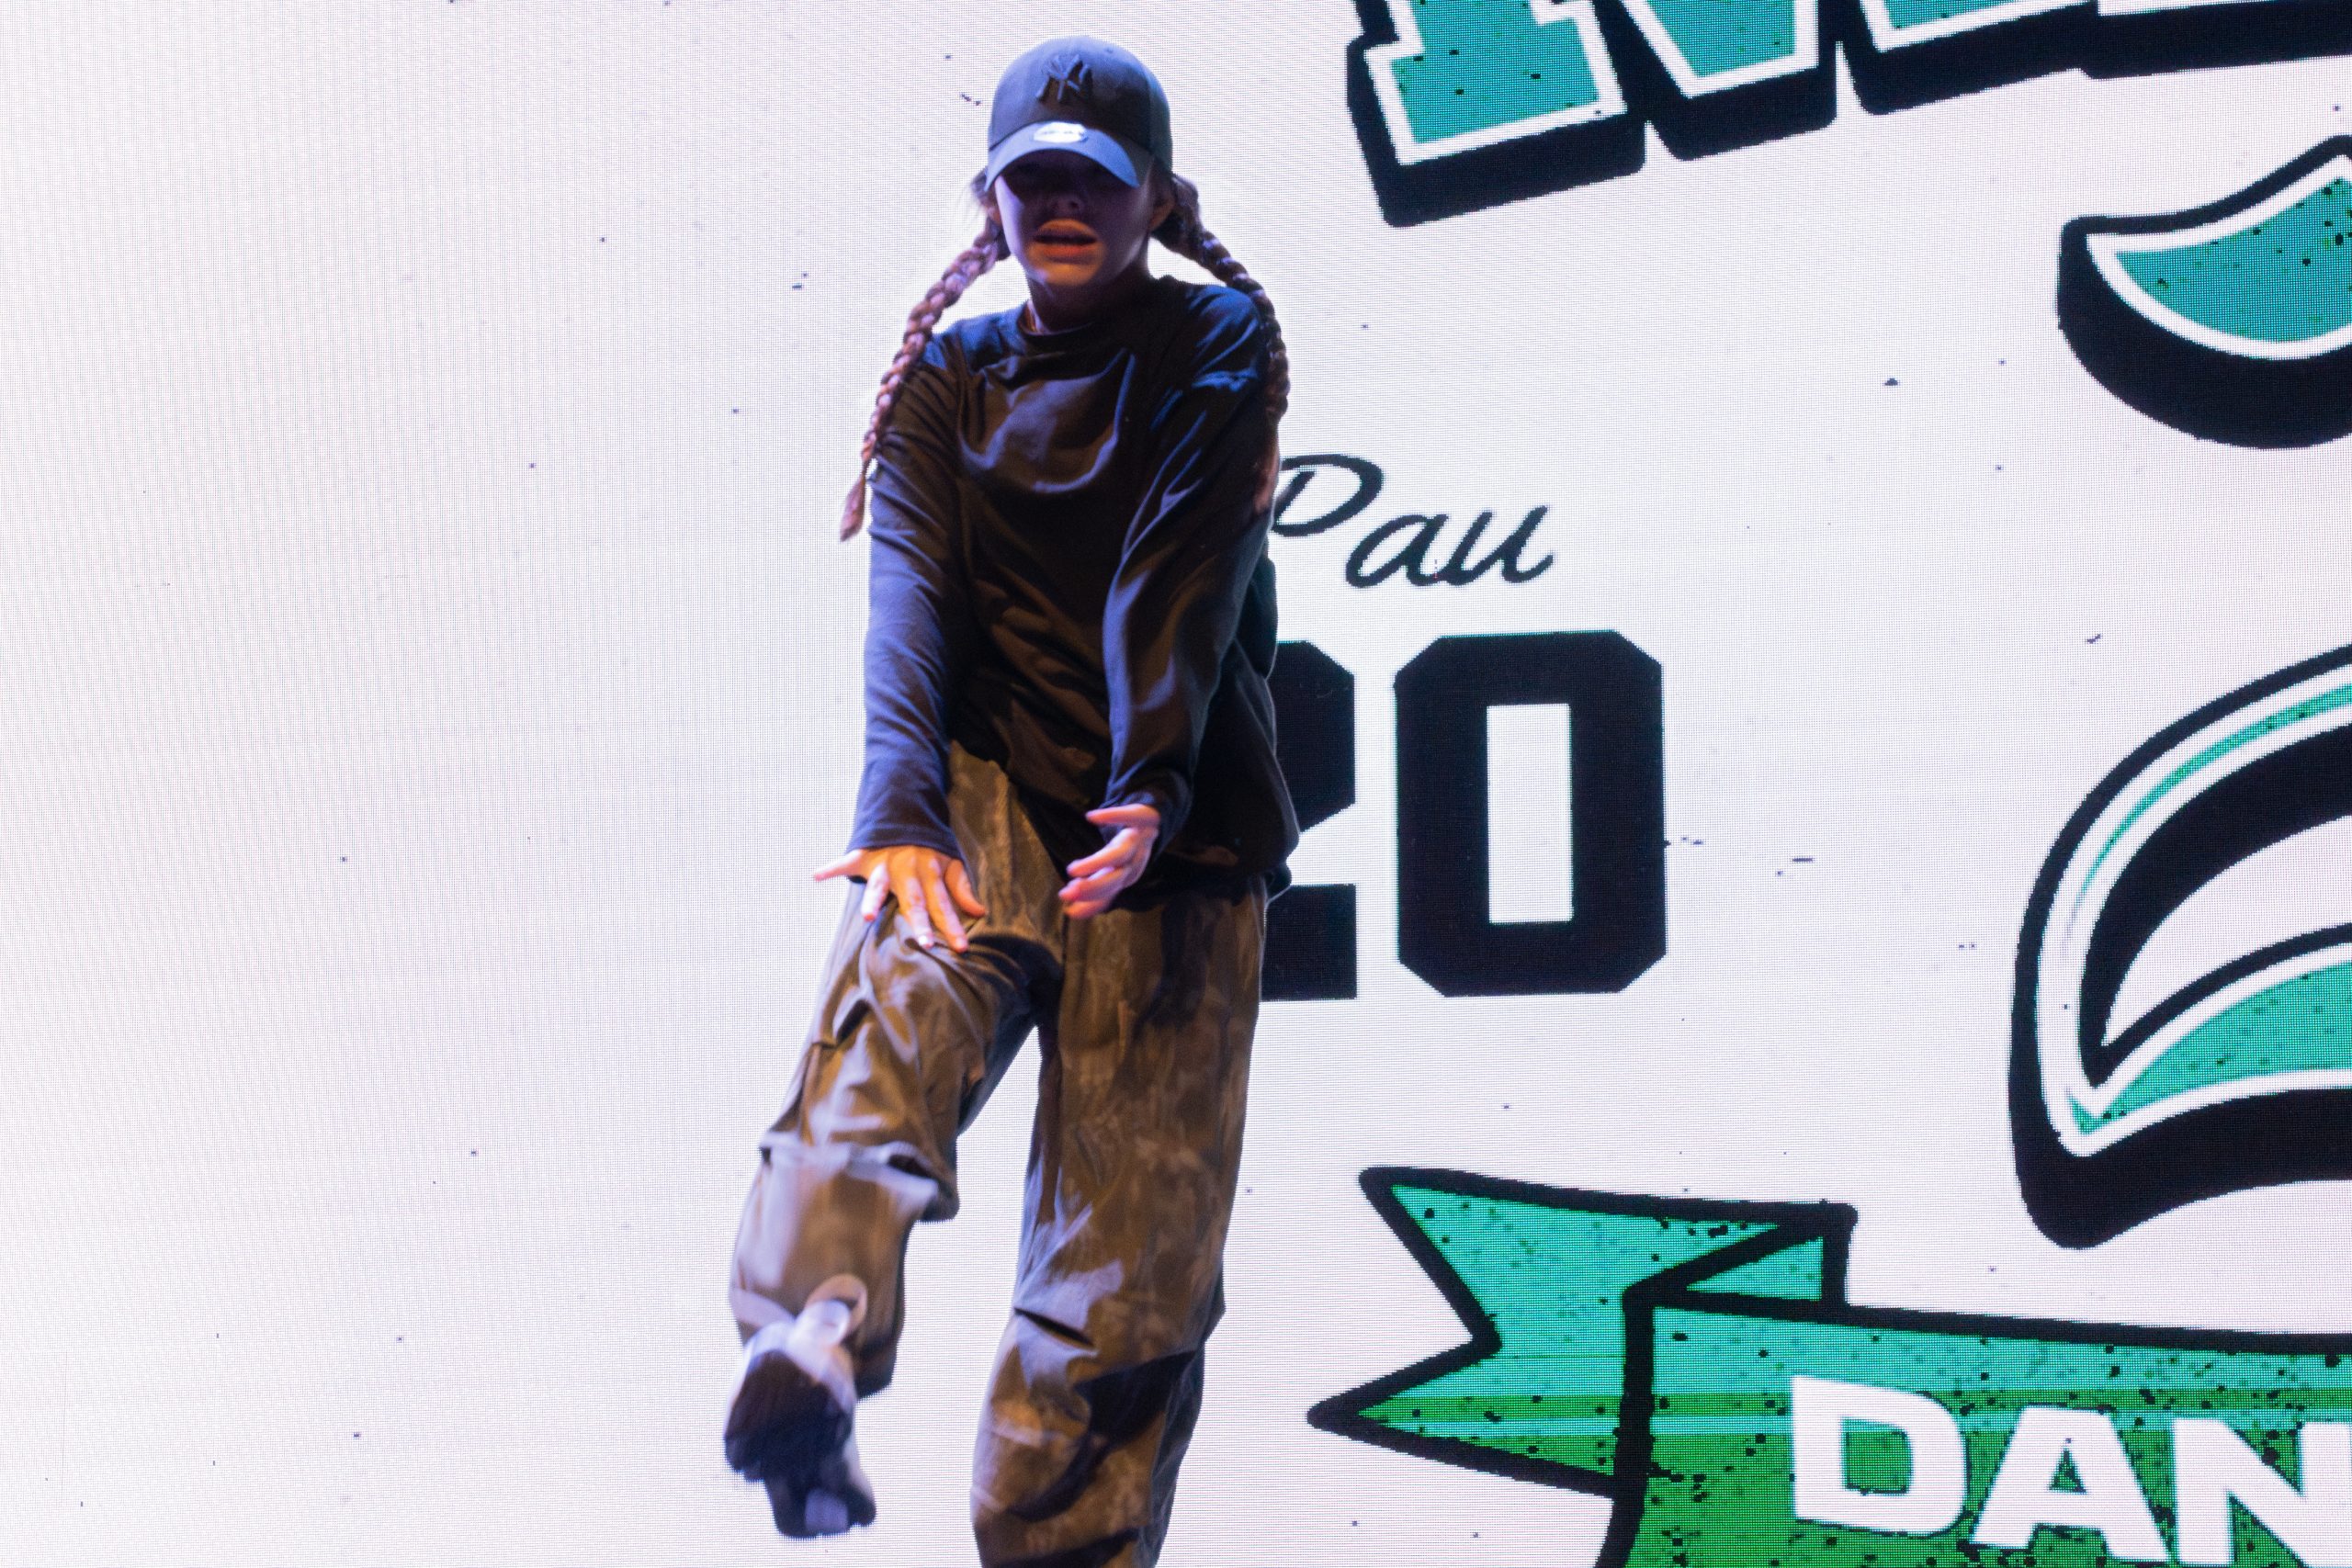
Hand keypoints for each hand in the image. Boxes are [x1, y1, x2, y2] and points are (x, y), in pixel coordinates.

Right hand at [813, 845, 986, 951]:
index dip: (952, 926)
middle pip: (914, 901)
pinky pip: (846, 861)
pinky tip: (817, 875)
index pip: (943, 904)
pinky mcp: (865, 855)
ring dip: (873, 900)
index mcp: (931, 873)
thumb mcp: (950, 861)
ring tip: (866, 917)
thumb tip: (981, 911)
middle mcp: (909, 870)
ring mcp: (885, 863)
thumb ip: (962, 887)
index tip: (961, 948)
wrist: (906, 809)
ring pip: (879, 885)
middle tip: (925, 944)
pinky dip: (831, 868)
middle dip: (920, 922)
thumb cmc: (930, 844)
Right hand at [1059, 803, 1159, 919]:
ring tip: (1073, 869)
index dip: (1091, 902)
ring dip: (1098, 863)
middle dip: (1093, 887)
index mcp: (1125, 874)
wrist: (1152, 818)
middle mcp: (1134, 860)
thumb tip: (1070, 912)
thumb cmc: (1126, 849)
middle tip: (1068, 892)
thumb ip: (1093, 889)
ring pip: (1121, 853)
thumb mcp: (1110, 870)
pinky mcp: (1144, 816)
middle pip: (1117, 877)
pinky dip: (1113, 817)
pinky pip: (1132, 817)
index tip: (1069, 911)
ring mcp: (1140, 839)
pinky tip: (1092, 817)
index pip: (1110, 892)